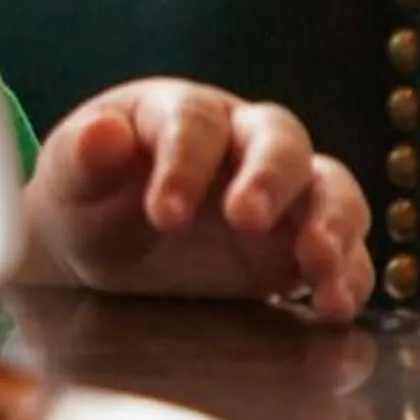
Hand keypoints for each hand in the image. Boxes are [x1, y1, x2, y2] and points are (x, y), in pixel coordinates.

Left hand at [24, 79, 373, 322]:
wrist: (106, 247)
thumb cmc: (90, 197)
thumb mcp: (72, 182)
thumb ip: (85, 159)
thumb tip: (101, 132)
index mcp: (182, 113)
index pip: (194, 123)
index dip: (184, 164)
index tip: (163, 215)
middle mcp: (243, 144)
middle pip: (279, 141)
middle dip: (269, 179)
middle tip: (247, 221)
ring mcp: (282, 195)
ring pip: (330, 189)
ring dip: (333, 224)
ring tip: (317, 266)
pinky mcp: (301, 246)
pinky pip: (344, 253)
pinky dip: (348, 275)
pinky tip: (335, 305)